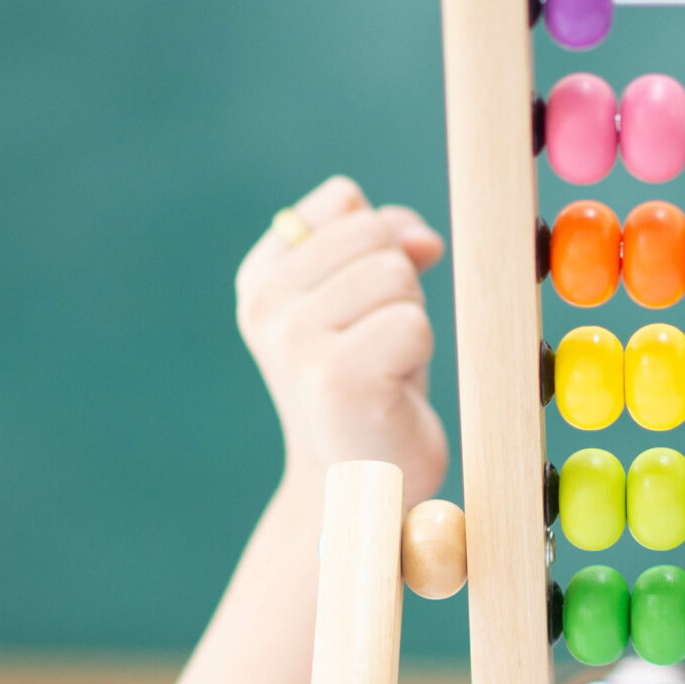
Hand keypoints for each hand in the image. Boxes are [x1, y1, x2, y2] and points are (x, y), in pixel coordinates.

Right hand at [236, 176, 448, 500]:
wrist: (360, 483)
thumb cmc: (372, 380)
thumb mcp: (369, 295)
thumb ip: (386, 238)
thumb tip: (423, 240)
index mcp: (262, 277)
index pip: (343, 200)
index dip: (378, 244)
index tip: (362, 303)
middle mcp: (265, 305)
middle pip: (374, 234)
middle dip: (398, 285)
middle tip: (379, 345)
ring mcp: (295, 342)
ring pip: (396, 275)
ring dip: (410, 320)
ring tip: (385, 367)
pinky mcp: (336, 378)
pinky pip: (413, 324)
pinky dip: (418, 355)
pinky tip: (392, 391)